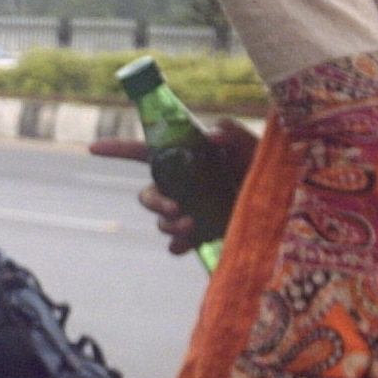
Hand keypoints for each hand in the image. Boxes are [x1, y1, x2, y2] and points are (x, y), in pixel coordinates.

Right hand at [90, 119, 257, 255]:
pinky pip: (175, 244)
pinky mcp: (200, 235)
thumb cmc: (268, 169)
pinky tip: (188, 244)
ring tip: (192, 225)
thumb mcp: (253, 146)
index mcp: (186, 158)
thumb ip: (232, 133)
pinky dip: (178, 244)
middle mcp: (182, 185)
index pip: (144, 151)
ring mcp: (189, 211)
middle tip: (175, 209)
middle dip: (153, 202)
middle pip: (147, 194)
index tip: (92, 148)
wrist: (285, 208)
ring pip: (160, 221)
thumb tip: (211, 135)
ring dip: (169, 224)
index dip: (117, 150)